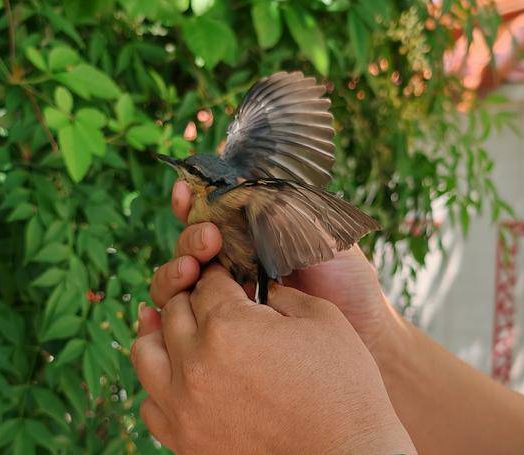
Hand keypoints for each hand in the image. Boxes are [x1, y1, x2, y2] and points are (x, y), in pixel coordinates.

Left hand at [132, 265, 415, 454]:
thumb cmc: (343, 387)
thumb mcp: (321, 319)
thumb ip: (279, 291)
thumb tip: (257, 284)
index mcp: (228, 325)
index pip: (208, 282)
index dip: (223, 274)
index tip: (232, 277)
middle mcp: (195, 363)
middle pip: (173, 311)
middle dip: (195, 299)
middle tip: (216, 301)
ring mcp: (184, 407)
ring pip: (145, 352)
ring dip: (163, 334)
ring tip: (184, 331)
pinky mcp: (184, 441)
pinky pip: (150, 404)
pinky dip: (162, 384)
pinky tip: (185, 377)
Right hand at [156, 181, 385, 345]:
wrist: (365, 338)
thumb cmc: (349, 283)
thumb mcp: (323, 235)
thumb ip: (284, 211)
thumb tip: (239, 184)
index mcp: (253, 233)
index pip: (211, 212)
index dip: (192, 201)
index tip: (186, 193)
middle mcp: (233, 262)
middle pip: (188, 245)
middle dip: (188, 237)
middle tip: (208, 239)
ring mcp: (224, 299)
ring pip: (176, 280)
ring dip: (173, 270)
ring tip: (190, 271)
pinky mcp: (220, 334)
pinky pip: (180, 323)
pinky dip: (161, 316)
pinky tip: (157, 313)